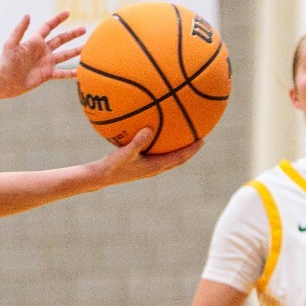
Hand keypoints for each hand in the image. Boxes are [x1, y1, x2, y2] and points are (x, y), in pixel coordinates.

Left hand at [0, 12, 84, 96]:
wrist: (4, 81)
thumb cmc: (5, 62)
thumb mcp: (11, 43)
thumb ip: (20, 30)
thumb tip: (28, 14)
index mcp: (35, 41)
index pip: (48, 27)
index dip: (57, 19)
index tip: (68, 13)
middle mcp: (42, 50)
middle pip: (60, 40)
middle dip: (72, 34)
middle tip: (84, 29)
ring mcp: (46, 63)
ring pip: (64, 55)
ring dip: (76, 51)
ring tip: (87, 48)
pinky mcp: (46, 74)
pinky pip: (62, 73)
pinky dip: (71, 73)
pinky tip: (81, 72)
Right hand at [87, 128, 203, 185]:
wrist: (101, 177)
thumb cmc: (112, 166)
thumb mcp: (125, 153)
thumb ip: (138, 141)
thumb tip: (149, 128)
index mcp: (155, 166)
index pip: (179, 158)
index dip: (192, 150)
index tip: (203, 140)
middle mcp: (155, 168)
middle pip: (178, 160)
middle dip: (190, 150)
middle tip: (200, 139)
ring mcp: (148, 168)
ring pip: (169, 159)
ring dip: (178, 150)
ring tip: (184, 137)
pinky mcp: (141, 165)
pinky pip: (157, 154)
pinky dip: (163, 146)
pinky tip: (157, 135)